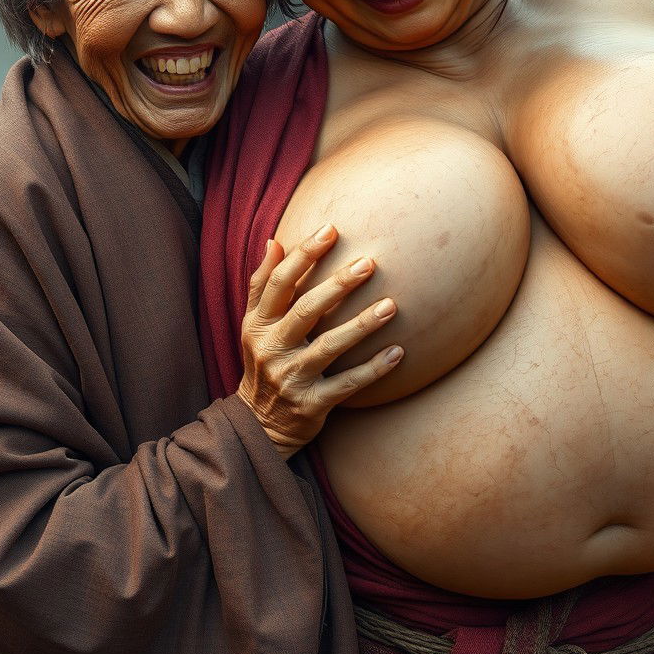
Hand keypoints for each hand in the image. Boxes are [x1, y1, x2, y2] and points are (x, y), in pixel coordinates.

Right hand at [237, 224, 401, 457]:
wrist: (259, 424)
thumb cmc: (264, 361)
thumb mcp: (255, 325)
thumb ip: (263, 285)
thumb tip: (274, 241)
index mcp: (258, 324)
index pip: (279, 282)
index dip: (304, 254)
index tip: (331, 229)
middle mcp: (271, 349)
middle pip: (306, 310)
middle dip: (337, 285)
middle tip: (368, 263)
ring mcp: (291, 378)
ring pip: (330, 347)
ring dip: (362, 325)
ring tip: (391, 305)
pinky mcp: (312, 404)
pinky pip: (348, 384)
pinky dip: (373, 369)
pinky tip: (398, 352)